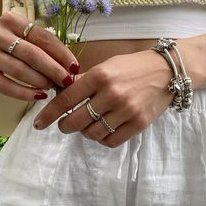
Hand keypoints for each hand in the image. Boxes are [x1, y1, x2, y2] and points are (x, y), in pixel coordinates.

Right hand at [0, 12, 78, 100]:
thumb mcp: (22, 34)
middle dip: (53, 69)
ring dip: (40, 81)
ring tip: (53, 87)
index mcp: (12, 21)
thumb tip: (69, 66)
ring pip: (19, 70)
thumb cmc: (8, 41)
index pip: (43, 37)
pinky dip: (24, 93)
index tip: (75, 67)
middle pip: (32, 54)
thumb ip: (42, 45)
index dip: (61, 53)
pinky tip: (38, 96)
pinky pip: (5, 85)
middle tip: (67, 81)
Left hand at [33, 50, 173, 147]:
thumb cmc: (133, 66)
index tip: (40, 123)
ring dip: (85, 132)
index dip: (50, 113)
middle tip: (65, 124)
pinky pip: (111, 141)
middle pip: (77, 120)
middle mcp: (112, 94)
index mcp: (100, 75)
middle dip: (65, 125)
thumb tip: (61, 89)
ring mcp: (126, 110)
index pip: (67, 99)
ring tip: (87, 124)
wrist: (166, 71)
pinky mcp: (138, 123)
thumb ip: (84, 79)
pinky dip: (102, 139)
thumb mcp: (106, 65)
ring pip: (93, 133)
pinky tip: (103, 130)